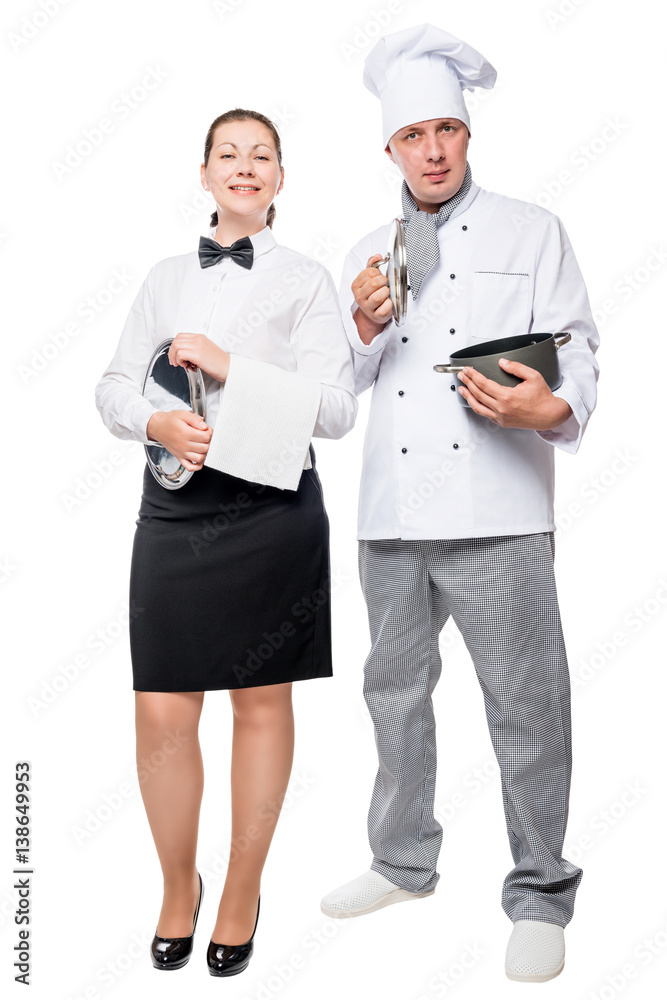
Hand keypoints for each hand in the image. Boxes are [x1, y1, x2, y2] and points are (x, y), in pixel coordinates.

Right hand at [147, 410, 212, 470]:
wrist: (157, 427)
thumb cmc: (169, 421)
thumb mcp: (182, 414)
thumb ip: (195, 419)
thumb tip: (204, 426)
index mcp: (185, 433)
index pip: (206, 437)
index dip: (210, 432)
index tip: (207, 429)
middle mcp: (184, 445)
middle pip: (205, 447)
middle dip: (208, 441)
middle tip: (205, 436)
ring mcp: (182, 453)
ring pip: (200, 458)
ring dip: (205, 452)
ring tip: (203, 445)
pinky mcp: (179, 457)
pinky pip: (190, 467)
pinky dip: (197, 465)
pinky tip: (199, 458)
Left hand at [168, 332, 229, 381]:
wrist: (229, 367)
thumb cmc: (219, 363)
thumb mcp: (206, 350)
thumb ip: (195, 349)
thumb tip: (183, 354)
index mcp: (200, 337)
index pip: (180, 336)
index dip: (174, 346)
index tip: (175, 355)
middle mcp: (197, 339)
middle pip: (176, 340)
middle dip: (172, 352)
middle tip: (174, 361)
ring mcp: (197, 345)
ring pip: (176, 346)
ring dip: (175, 357)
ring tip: (182, 364)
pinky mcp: (196, 354)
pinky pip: (180, 354)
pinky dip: (180, 361)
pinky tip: (187, 366)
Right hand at [352, 253, 392, 344]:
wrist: (372, 313)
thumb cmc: (371, 293)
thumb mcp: (369, 278)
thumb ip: (372, 265)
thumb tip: (377, 256)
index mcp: (356, 285)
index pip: (369, 272)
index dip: (378, 272)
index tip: (379, 276)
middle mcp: (359, 297)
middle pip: (374, 283)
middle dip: (383, 281)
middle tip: (385, 283)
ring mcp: (367, 307)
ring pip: (378, 296)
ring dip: (386, 292)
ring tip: (386, 293)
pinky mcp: (376, 316)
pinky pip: (385, 308)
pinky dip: (390, 303)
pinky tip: (389, 302)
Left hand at [456, 357, 572, 429]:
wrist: (550, 415)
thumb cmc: (543, 398)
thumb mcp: (533, 376)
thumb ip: (516, 368)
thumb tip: (502, 362)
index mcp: (507, 397)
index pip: (484, 384)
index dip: (473, 375)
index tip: (467, 370)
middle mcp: (501, 409)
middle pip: (478, 394)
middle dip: (467, 383)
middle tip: (462, 375)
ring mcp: (501, 417)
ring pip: (478, 407)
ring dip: (467, 396)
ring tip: (461, 388)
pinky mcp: (502, 423)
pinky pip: (485, 414)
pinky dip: (477, 406)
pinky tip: (474, 400)